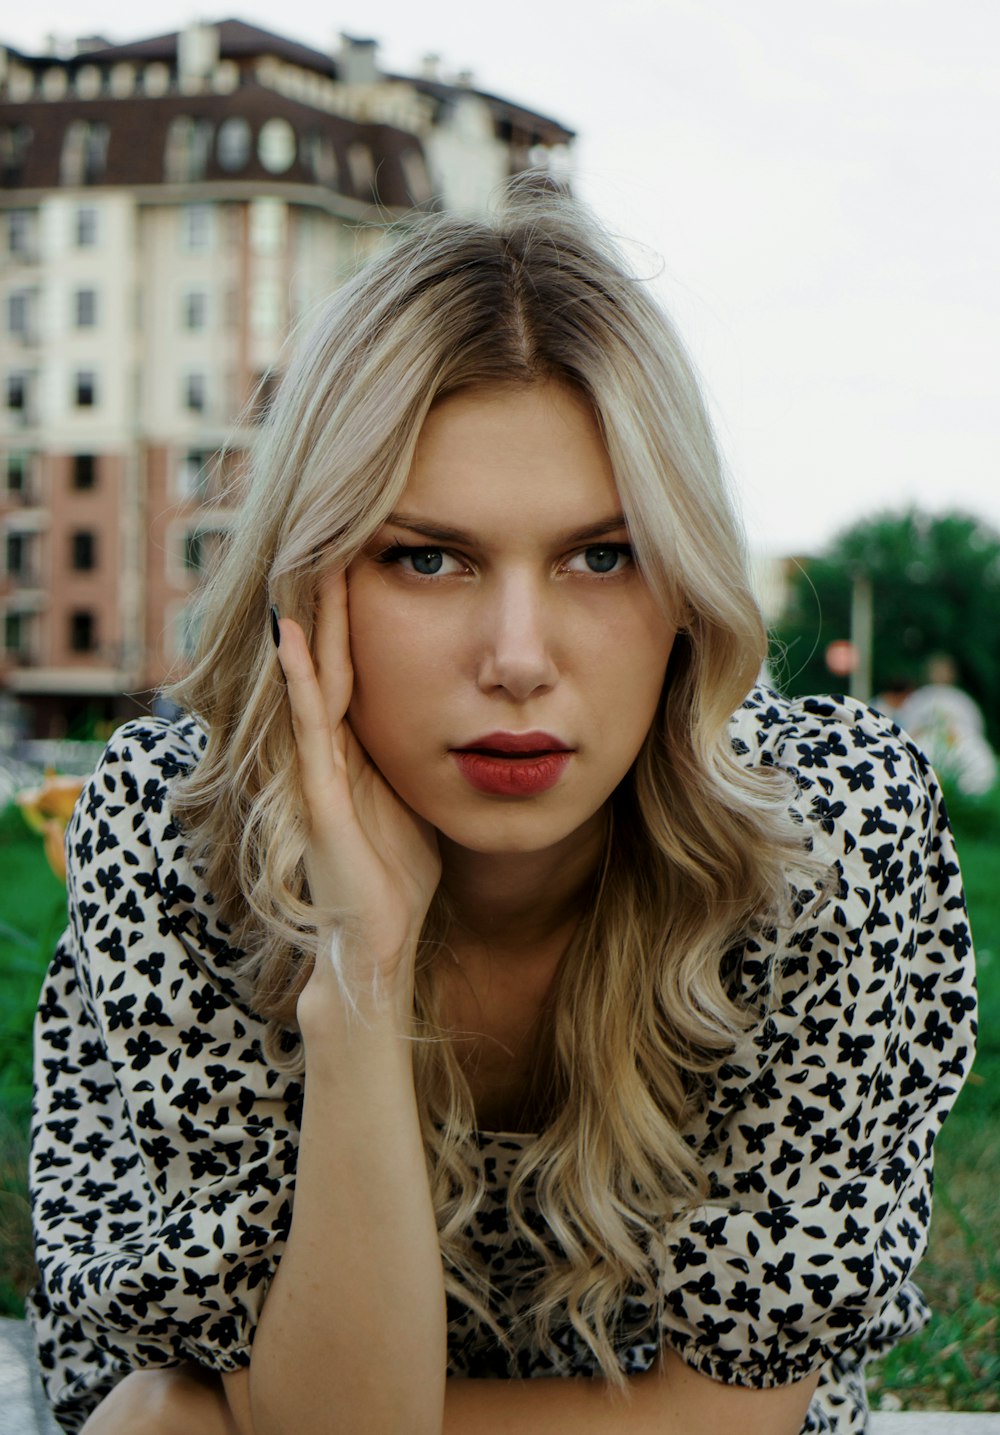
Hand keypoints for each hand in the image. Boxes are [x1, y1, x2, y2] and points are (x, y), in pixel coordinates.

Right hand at [274, 569, 440, 1008]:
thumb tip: (479, 710)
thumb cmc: (404, 872)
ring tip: (311, 562)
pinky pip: (307, 730)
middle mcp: (332, 750)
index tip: (374, 552)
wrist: (380, 942)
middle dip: (333, 601)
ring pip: (313, 682)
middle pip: (333, 659)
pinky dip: (299, 683)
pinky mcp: (317, 801)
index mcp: (360, 746)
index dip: (361, 611)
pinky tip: (291, 638)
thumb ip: (435, 751)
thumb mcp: (426, 793)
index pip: (360, 663)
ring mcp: (318, 773)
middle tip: (337, 532)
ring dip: (311, 624)